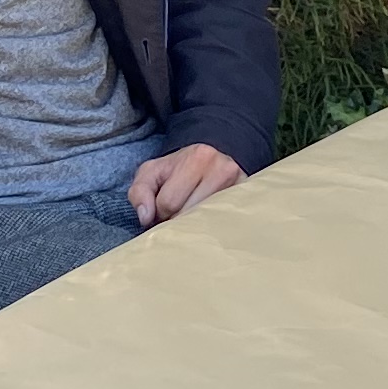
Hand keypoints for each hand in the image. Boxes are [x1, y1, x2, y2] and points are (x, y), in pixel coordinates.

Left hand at [129, 144, 248, 226]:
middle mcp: (223, 170)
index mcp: (197, 159)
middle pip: (188, 215)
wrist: (216, 158)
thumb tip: (146, 218)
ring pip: (206, 224)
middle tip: (178, 214)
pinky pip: (225, 227)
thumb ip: (139, 192)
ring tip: (192, 217)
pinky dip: (212, 229)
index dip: (161, 211)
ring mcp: (240, 189)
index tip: (165, 207)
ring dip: (194, 227)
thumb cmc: (180, 169)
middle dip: (177, 220)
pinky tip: (208, 223)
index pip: (168, 203)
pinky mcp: (248, 203)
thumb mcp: (153, 172)